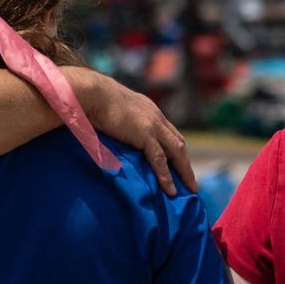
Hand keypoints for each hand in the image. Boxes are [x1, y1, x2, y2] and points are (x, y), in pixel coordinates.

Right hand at [73, 71, 196, 194]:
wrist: (93, 93)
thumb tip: (116, 131)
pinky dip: (166, 176)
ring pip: (176, 152)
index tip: (180, 164)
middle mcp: (156, 117)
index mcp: (150, 110)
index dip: (176, 149)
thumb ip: (122, 121)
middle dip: (186, 163)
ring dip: (184, 171)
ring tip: (190, 188)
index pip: (170, 132)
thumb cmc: (96, 100)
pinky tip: (171, 190)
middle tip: (191, 181)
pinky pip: (160, 160)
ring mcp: (153, 126)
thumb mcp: (116, 109)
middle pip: (179, 143)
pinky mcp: (145, 135)